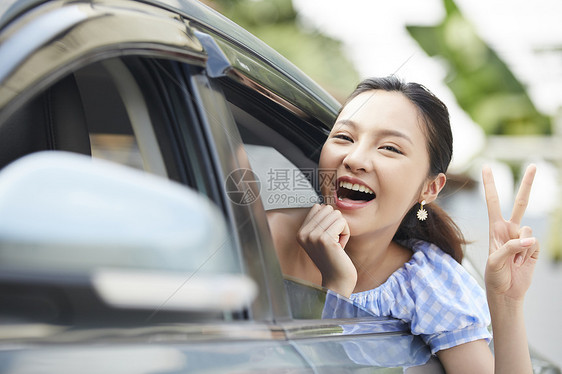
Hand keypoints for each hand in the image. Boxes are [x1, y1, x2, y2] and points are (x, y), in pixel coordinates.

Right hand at [297, 204, 355, 295]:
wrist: (337, 280)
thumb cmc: (332, 259)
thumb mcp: (319, 239)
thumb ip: (318, 222)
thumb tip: (322, 205)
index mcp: (300, 233)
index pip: (317, 207)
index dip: (328, 220)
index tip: (327, 237)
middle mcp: (304, 234)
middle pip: (328, 209)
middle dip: (336, 224)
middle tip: (333, 242)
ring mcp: (313, 236)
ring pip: (336, 215)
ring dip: (342, 229)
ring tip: (336, 245)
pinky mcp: (325, 240)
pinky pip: (342, 223)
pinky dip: (346, 234)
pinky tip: (340, 247)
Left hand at [482, 164, 539, 303]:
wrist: (506, 292)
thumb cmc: (494, 275)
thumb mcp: (495, 261)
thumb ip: (511, 247)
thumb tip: (530, 239)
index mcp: (495, 227)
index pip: (493, 201)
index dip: (490, 184)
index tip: (486, 166)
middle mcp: (510, 229)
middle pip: (521, 203)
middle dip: (527, 184)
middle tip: (533, 165)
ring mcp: (523, 238)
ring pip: (527, 231)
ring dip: (519, 248)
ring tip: (513, 261)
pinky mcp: (534, 248)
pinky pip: (534, 244)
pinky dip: (527, 254)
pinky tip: (521, 262)